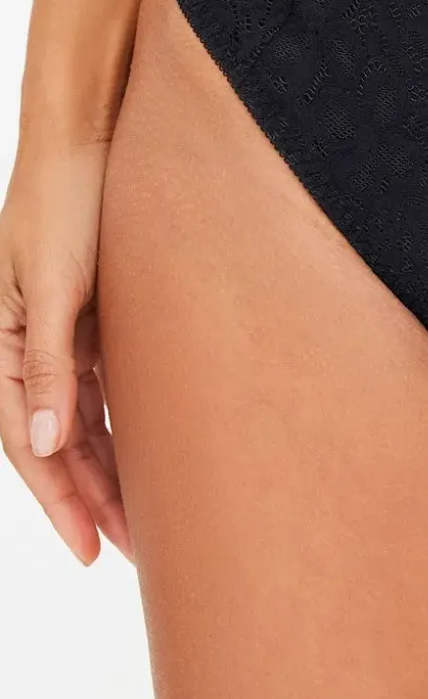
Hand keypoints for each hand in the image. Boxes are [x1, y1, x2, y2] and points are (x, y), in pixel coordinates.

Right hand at [0, 139, 131, 564]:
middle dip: (90, 504)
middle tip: (128, 556)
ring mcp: (57, 339)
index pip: (30, 443)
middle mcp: (25, 348)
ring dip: (107, 477)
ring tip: (142, 528)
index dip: (59, 501)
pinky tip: (142, 468)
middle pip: (57, 446)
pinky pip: (99, 396)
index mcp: (1, 343)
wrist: (89, 141)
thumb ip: (49, 364)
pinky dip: (117, 434)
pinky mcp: (88, 324)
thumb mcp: (55, 285)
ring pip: (81, 427)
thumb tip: (49, 444)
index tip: (91, 549)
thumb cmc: (65, 203)